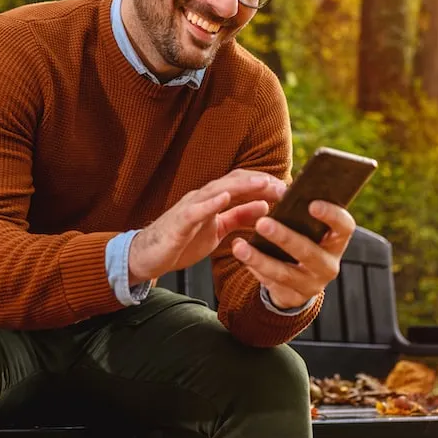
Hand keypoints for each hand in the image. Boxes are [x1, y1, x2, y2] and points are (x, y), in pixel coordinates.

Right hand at [128, 169, 285, 284]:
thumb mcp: (218, 229)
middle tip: (285, 186)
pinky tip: (225, 197)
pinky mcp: (179, 222)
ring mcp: (190, 207)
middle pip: (235, 181)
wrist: (148, 256)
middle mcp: (203, 197)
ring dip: (241, 185)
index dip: (266, 183)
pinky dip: (210, 202)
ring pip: (218, 190)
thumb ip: (239, 216)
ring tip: (263, 182)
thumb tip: (264, 205)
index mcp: (214, 199)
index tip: (289, 188)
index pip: (243, 184)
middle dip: (260, 181)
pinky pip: (195, 210)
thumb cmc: (182, 241)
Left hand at [231, 200, 355, 309]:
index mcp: (337, 241)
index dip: (331, 215)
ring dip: (260, 258)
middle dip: (284, 237)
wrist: (302, 279)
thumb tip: (281, 187)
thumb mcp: (309, 228)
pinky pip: (271, 283)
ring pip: (284, 272)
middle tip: (262, 223)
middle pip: (308, 252)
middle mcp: (329, 265)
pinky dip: (254, 268)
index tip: (312, 204)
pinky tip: (241, 256)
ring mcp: (312, 284)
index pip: (344, 226)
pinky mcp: (293, 297)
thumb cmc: (304, 239)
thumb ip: (302, 212)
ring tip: (239, 246)